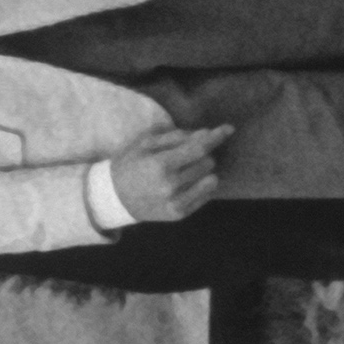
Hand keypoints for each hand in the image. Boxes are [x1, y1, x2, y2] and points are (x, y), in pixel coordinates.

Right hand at [107, 119, 227, 224]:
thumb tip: (204, 134)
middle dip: (203, 153)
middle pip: (207, 162)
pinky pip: (206, 195)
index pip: (198, 148)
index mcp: (160, 165)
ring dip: (203, 169)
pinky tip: (189, 181)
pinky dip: (203, 184)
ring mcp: (176, 202)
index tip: (228, 129)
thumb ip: (174, 136)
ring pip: (209, 178)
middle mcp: (170, 186)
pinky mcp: (179, 214)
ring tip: (186, 168)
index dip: (216, 137)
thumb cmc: (129, 164)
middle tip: (187, 153)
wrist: (114, 197)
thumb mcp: (144, 142)